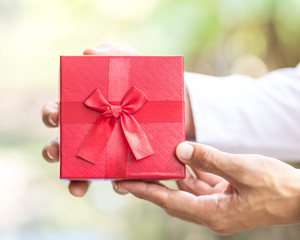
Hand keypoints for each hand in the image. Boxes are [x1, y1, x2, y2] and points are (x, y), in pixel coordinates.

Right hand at [41, 45, 140, 196]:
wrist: (174, 104)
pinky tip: (116, 186)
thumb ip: (114, 54)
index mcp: (86, 107)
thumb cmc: (147, 82)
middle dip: (55, 149)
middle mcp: (90, 130)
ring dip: (74, 177)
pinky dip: (113, 185)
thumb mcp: (135, 64)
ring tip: (76, 186)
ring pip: (81, 167)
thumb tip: (88, 52)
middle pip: (62, 142)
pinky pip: (113, 179)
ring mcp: (105, 149)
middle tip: (56, 152)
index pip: (60, 110)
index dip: (52, 113)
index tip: (55, 116)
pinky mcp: (123, 163)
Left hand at [112, 142, 299, 234]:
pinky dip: (192, 171)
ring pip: (188, 189)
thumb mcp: (241, 168)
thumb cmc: (277, 186)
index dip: (146, 192)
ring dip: (173, 176)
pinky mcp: (225, 195)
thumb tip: (179, 150)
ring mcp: (218, 205)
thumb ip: (208, 158)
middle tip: (129, 175)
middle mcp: (212, 213)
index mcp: (213, 214)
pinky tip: (183, 158)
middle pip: (174, 198)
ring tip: (153, 163)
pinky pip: (202, 183)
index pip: (170, 203)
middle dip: (152, 186)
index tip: (124, 185)